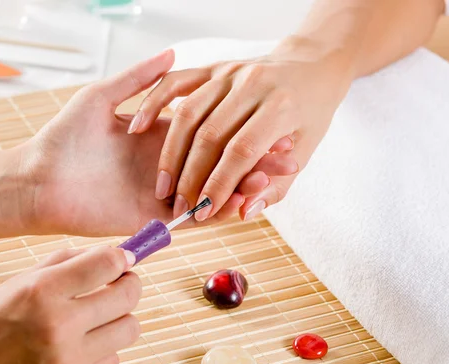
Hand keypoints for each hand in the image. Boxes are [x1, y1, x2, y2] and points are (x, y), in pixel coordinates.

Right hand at [0, 247, 139, 363]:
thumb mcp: (12, 285)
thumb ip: (62, 265)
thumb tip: (107, 253)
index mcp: (41, 292)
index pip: (109, 263)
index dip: (121, 258)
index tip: (121, 260)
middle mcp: (59, 327)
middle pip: (129, 296)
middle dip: (126, 286)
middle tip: (114, 287)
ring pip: (129, 330)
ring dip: (116, 320)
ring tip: (92, 321)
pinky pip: (111, 362)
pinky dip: (100, 352)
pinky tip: (75, 349)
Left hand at [15, 50, 296, 236]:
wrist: (39, 179)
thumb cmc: (64, 137)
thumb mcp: (102, 98)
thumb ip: (138, 79)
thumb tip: (172, 52)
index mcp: (157, 135)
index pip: (210, 131)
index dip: (239, 127)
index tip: (270, 120)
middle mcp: (167, 164)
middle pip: (219, 162)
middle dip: (254, 160)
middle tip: (288, 153)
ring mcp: (163, 193)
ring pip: (214, 190)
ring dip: (246, 186)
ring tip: (277, 178)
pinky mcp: (153, 218)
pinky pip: (194, 218)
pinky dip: (222, 212)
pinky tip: (248, 203)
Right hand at [130, 38, 351, 220]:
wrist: (312, 65)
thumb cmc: (310, 113)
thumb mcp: (306, 151)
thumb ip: (275, 186)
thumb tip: (244, 212)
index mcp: (281, 106)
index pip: (241, 151)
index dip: (219, 185)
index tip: (204, 212)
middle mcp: (252, 84)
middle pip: (210, 135)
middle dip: (191, 177)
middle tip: (179, 207)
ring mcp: (229, 72)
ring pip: (187, 113)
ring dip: (171, 154)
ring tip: (162, 187)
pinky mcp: (212, 67)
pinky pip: (174, 82)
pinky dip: (152, 103)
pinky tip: (137, 126)